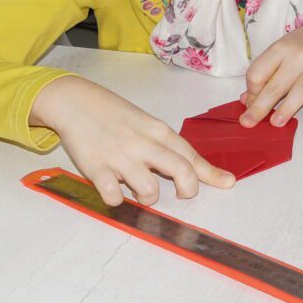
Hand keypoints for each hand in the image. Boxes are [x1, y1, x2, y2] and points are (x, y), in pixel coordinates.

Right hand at [35, 76, 233, 206]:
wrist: (74, 100)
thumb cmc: (111, 113)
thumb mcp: (143, 122)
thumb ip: (163, 144)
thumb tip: (188, 165)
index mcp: (157, 131)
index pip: (190, 154)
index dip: (211, 173)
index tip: (228, 183)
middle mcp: (142, 143)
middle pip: (181, 171)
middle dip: (188, 190)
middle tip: (182, 195)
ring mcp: (119, 156)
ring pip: (149, 190)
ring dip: (149, 199)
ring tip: (139, 192)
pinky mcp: (96, 167)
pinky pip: (113, 196)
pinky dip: (116, 201)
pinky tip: (113, 192)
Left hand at [241, 20, 302, 126]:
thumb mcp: (281, 51)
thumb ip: (264, 73)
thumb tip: (246, 101)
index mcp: (282, 48)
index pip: (258, 72)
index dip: (251, 91)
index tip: (250, 103)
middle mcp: (301, 55)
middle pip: (277, 84)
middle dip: (261, 106)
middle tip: (249, 123)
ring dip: (288, 108)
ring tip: (276, 124)